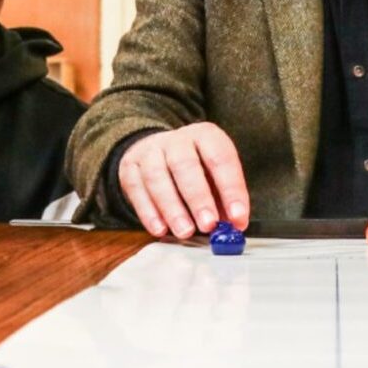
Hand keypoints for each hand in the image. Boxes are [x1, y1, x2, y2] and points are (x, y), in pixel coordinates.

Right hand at [117, 122, 250, 239]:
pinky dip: (148, 212)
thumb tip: (235, 225)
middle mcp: (177, 140)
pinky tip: (160, 229)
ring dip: (172, 208)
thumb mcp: (215, 174)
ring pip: (157, 177)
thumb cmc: (196, 168)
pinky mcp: (129, 167)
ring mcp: (150, 151)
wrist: (157, 149)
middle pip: (185, 165)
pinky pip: (136, 189)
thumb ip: (225, 199)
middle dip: (198, 198)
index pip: (221, 159)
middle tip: (208, 224)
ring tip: (185, 231)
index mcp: (205, 136)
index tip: (238, 217)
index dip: (231, 189)